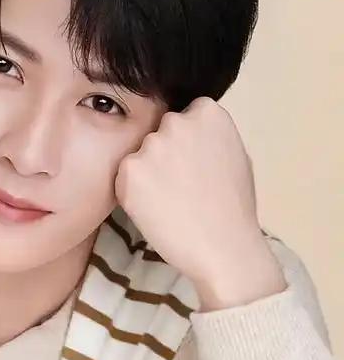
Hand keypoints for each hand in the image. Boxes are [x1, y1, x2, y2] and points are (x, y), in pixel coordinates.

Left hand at [115, 97, 285, 309]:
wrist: (223, 246)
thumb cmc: (234, 207)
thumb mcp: (235, 154)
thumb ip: (209, 136)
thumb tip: (192, 132)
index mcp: (207, 113)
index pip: (185, 116)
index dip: (186, 143)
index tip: (192, 164)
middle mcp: (177, 121)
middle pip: (159, 132)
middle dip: (164, 154)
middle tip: (178, 185)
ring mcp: (152, 144)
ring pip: (140, 155)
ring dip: (147, 173)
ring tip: (169, 201)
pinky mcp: (130, 170)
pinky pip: (124, 176)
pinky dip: (133, 192)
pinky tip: (155, 209)